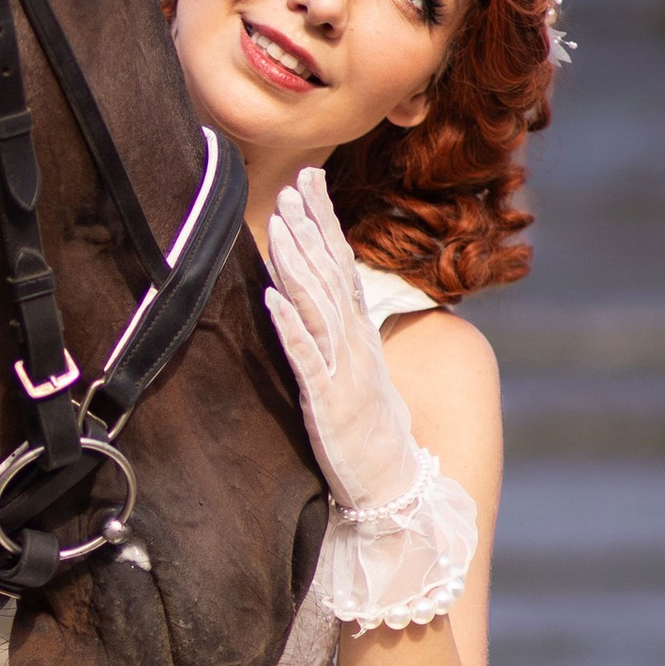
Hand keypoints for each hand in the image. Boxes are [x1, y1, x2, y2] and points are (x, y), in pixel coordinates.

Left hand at [263, 169, 421, 512]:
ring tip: (280, 225)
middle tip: (292, 184)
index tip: (308, 179)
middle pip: (330, 274)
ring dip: (298, 263)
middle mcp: (355, 344)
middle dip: (311, 227)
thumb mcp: (356, 372)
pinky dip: (289, 325)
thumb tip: (320, 298)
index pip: (341, 264)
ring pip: (318, 306)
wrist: (393, 486)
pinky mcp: (329, 402)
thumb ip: (339, 334)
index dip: (325, 220)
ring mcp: (344, 370)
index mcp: (359, 333)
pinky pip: (306, 358)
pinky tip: (271, 297)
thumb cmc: (369, 431)